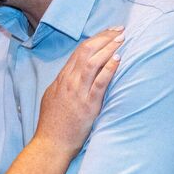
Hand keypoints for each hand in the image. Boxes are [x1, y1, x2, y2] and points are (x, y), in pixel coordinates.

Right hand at [34, 27, 122, 157]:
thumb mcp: (53, 97)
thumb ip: (64, 84)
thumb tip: (73, 75)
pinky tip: (118, 59)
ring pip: (93, 62)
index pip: (79, 51)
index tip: (109, 32)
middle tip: (119, 30)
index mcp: (62, 79)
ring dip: (109, 48)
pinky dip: (109, 69)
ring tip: (122, 39)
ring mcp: (78, 92)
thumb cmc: (53, 124)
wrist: (51, 144)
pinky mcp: (88, 105)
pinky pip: (99, 82)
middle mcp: (69, 82)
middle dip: (104, 38)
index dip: (95, 39)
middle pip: (86, 51)